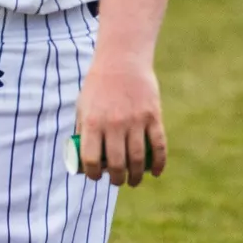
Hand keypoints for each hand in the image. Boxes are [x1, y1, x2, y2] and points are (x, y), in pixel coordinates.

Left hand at [75, 52, 167, 186]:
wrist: (122, 60)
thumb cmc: (99, 85)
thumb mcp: (83, 106)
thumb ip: (83, 130)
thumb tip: (83, 157)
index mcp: (92, 122)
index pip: (91, 159)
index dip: (93, 174)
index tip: (97, 177)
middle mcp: (114, 124)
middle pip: (116, 163)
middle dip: (117, 179)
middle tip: (118, 181)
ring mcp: (135, 120)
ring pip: (138, 157)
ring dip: (136, 175)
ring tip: (134, 181)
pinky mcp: (153, 115)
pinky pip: (158, 144)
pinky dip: (160, 161)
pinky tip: (157, 172)